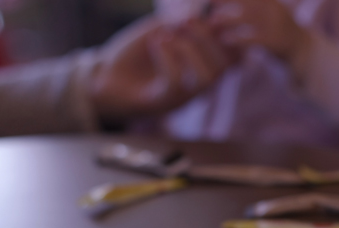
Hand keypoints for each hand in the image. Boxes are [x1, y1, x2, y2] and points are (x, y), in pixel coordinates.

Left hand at [91, 17, 233, 120]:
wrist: (104, 74)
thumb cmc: (135, 52)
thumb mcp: (163, 28)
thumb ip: (185, 22)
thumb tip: (210, 16)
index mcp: (203, 64)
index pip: (234, 54)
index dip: (229, 32)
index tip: (210, 12)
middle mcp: (197, 83)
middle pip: (224, 66)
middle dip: (207, 38)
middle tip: (184, 22)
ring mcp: (182, 96)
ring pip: (206, 78)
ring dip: (189, 49)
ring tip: (167, 35)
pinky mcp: (163, 103)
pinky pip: (176, 83)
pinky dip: (167, 57)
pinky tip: (155, 44)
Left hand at [208, 0, 309, 63]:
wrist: (302, 50)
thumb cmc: (279, 31)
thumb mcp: (269, 13)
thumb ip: (253, 7)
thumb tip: (228, 5)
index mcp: (270, 1)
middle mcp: (274, 9)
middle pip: (248, 1)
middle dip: (227, 0)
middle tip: (209, 1)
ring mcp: (276, 25)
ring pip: (249, 17)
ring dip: (229, 18)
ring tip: (212, 22)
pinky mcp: (275, 42)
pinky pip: (253, 39)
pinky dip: (237, 39)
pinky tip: (225, 40)